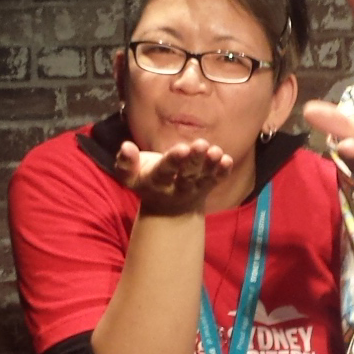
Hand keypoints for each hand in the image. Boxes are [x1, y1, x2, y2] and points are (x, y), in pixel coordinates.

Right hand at [113, 136, 234, 215]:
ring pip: (204, 177)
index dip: (173, 160)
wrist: (168, 209)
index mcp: (156, 181)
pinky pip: (216, 180)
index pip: (165, 170)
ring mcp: (195, 187)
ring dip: (211, 165)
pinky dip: (223, 172)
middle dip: (194, 160)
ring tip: (216, 151)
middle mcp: (177, 187)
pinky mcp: (208, 186)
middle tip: (201, 144)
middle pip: (187, 174)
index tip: (182, 148)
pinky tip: (227, 160)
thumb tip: (125, 146)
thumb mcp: (130, 176)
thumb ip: (125, 163)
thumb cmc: (147, 181)